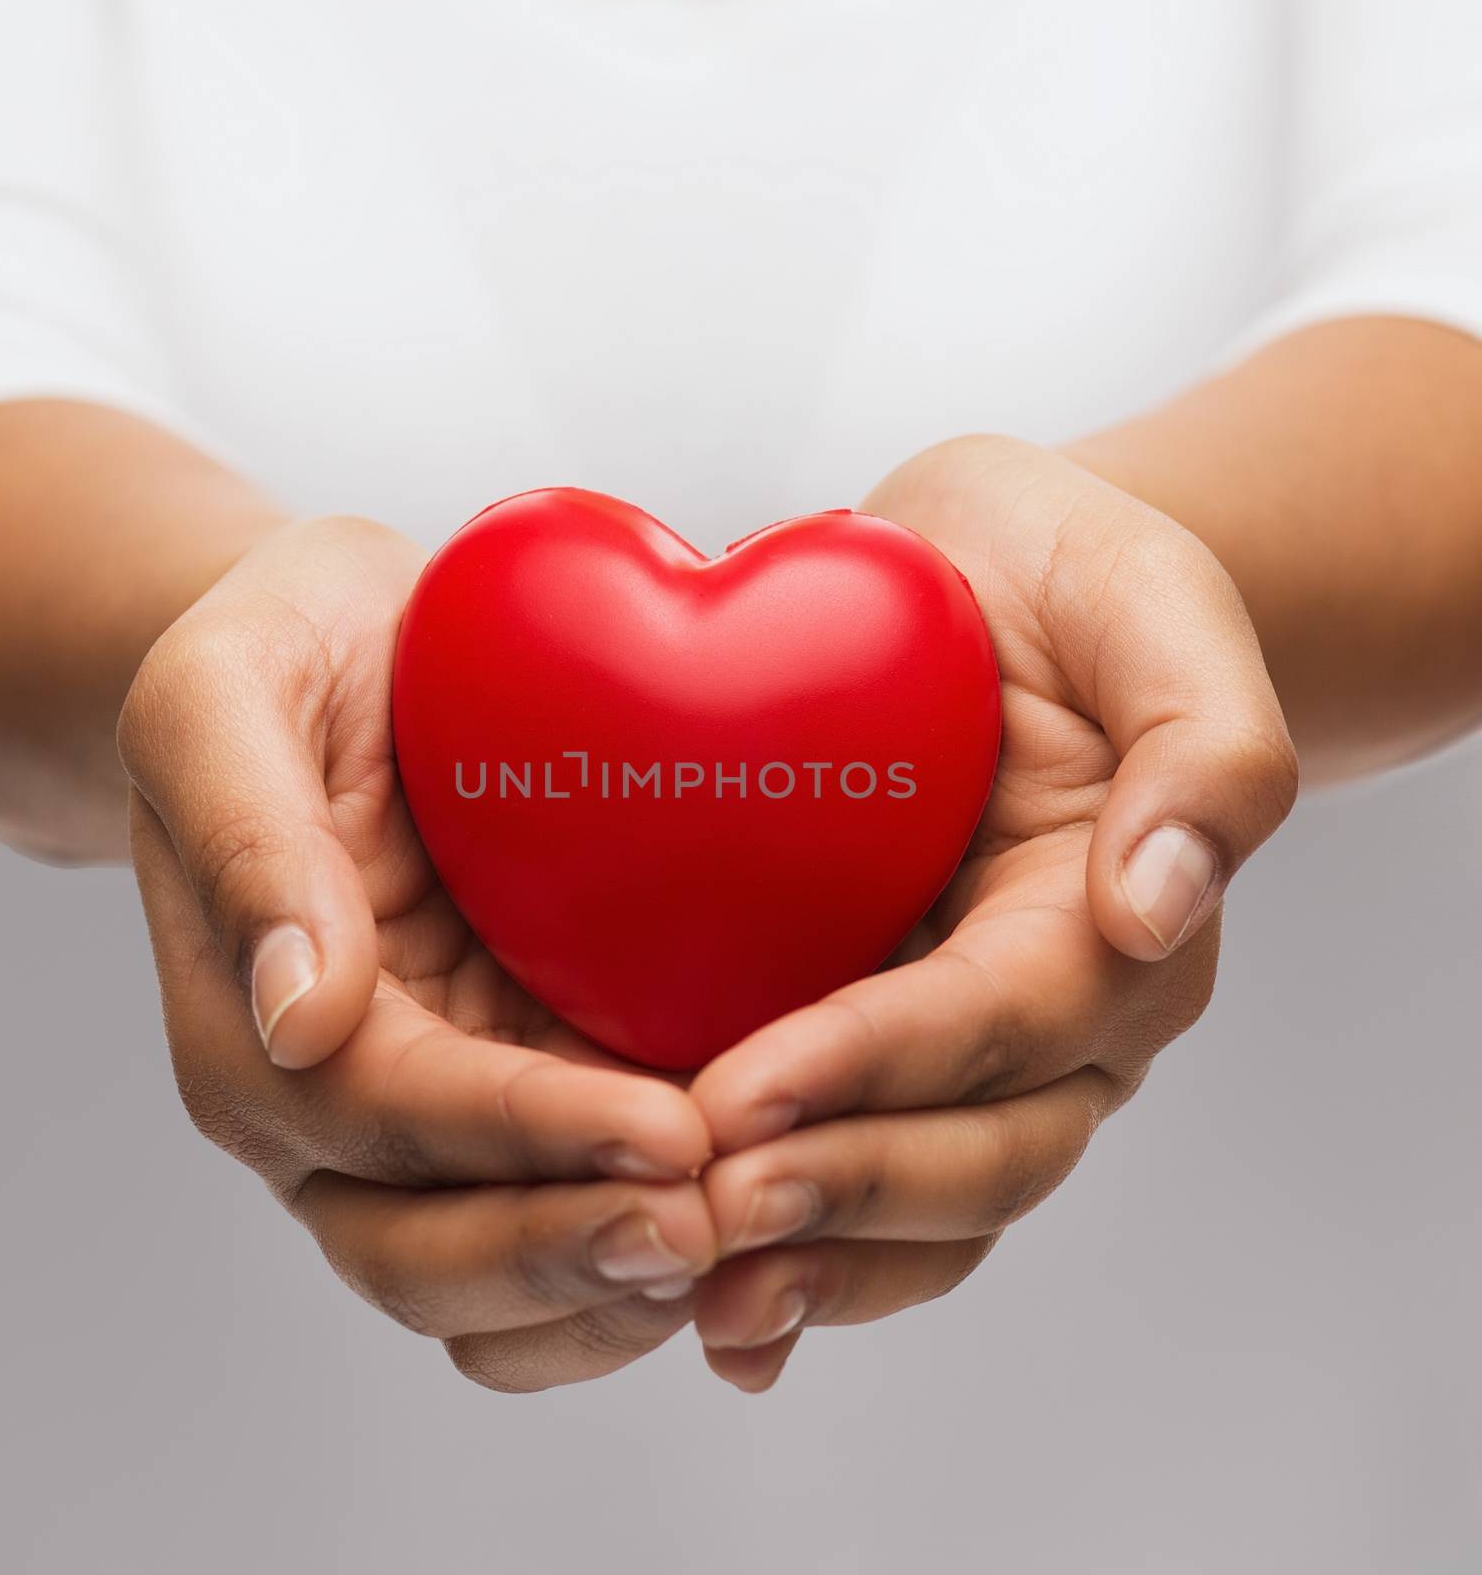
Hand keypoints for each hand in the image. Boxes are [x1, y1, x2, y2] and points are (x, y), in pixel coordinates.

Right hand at [119, 517, 714, 1391]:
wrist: (345, 656)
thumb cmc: (283, 658)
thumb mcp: (224, 696)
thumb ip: (246, 839)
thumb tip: (299, 1019)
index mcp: (252, 1026)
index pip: (389, 1117)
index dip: (528, 1140)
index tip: (670, 1135)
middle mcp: (333, 1108)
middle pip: (426, 1247)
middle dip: (571, 1252)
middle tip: (718, 1225)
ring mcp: (429, 1118)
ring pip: (495, 1280)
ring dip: (612, 1287)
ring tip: (747, 1245)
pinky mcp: (515, 1092)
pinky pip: (565, 1217)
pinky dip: (638, 1257)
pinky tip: (746, 1227)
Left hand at [688, 436, 1297, 1390]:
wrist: (991, 586)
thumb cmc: (1071, 584)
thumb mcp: (1153, 606)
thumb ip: (1201, 744)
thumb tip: (1161, 900)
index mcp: (1116, 918)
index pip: (1004, 1016)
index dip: (878, 1068)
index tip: (747, 1100)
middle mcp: (1057, 1012)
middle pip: (976, 1144)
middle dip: (841, 1187)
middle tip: (705, 1209)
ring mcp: (971, 1041)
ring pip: (926, 1200)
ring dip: (815, 1259)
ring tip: (690, 1288)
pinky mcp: (884, 1039)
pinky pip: (863, 1166)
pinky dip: (800, 1252)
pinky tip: (705, 1308)